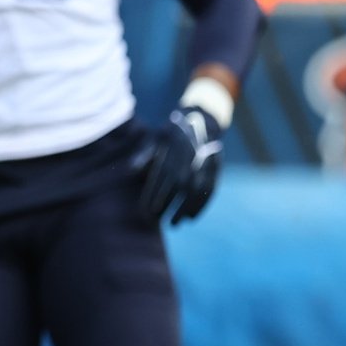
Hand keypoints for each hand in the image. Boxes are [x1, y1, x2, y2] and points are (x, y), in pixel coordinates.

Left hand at [135, 107, 223, 224]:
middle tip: (156, 221)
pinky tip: (191, 218)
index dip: (152, 198)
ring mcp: (202, 169)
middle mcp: (186, 164)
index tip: (145, 212)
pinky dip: (199, 208)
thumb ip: (144, 155)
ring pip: (192, 195)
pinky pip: (208, 194)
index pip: (159, 182)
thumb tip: (131, 170)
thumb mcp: (155, 139)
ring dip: (182, 211)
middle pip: (174, 191)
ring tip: (174, 224)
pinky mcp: (214, 173)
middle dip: (165, 208)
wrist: (201, 122)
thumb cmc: (172, 134)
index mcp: (170, 155)